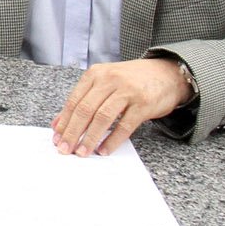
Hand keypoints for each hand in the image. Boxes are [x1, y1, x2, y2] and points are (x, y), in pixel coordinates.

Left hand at [51, 58, 189, 156]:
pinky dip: (112, 140)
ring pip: (102, 117)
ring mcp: (128, 90)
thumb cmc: (131, 81)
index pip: (74, 100)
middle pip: (85, 109)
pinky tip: (104, 150)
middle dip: (73, 132)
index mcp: (95, 74)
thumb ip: (83, 101)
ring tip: (83, 152)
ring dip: (90, 138)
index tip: (57, 139)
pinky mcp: (144, 103)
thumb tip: (58, 125)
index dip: (64, 122)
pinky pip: (124, 125)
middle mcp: (110, 79)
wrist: (167, 73)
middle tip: (65, 149)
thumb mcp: (104, 84)